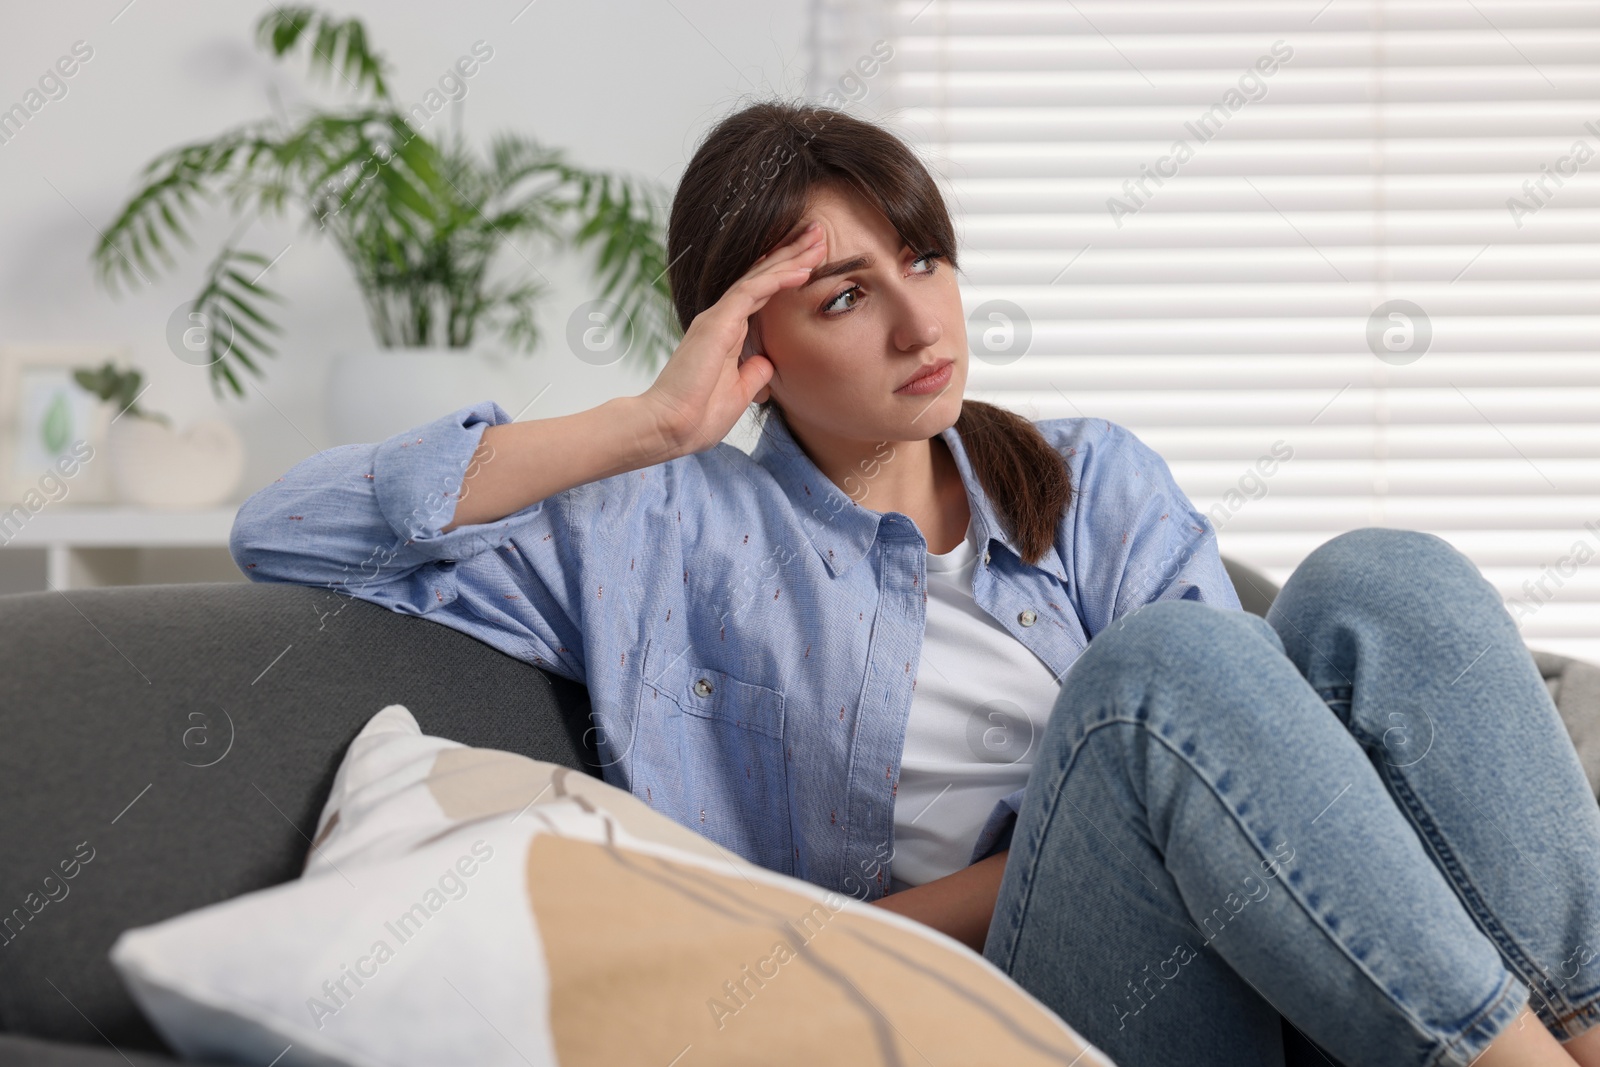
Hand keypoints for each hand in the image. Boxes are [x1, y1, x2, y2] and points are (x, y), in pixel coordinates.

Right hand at [639, 221, 826, 453]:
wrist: (669, 429)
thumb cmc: (696, 417)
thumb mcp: (738, 394)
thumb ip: (753, 374)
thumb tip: (768, 362)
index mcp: (727, 334)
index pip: (762, 294)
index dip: (788, 274)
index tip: (815, 260)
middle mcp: (722, 320)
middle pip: (763, 277)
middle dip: (793, 254)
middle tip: (821, 233)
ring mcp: (718, 319)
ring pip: (759, 277)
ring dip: (791, 257)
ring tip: (818, 239)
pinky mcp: (716, 323)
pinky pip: (751, 292)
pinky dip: (778, 279)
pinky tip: (801, 270)